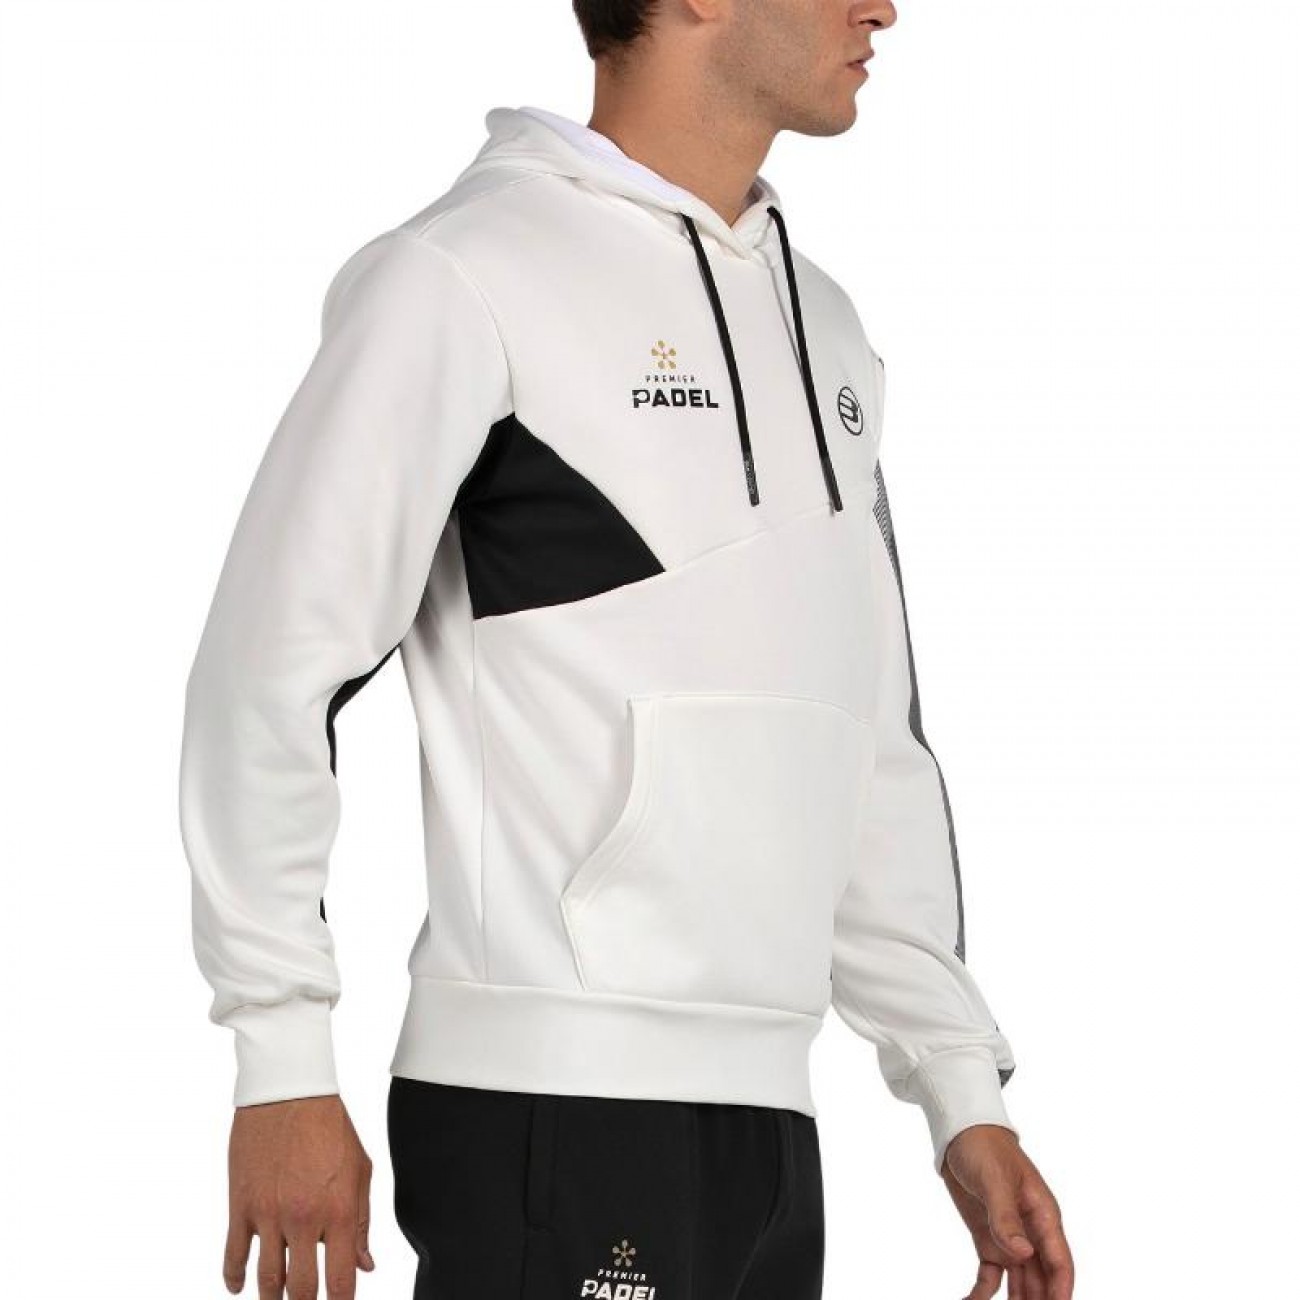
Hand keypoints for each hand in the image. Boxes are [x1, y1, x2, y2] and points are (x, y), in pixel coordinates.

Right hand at [223, 1094, 375, 1298]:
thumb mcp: (359, 1171)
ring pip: (267, 1280)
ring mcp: (269, 1214)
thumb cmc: (330, 1128)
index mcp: (340, 1211)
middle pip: (302, 1290)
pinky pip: (234, 1255)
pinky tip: (239, 1288)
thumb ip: (362, 1222)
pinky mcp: (242, 1205)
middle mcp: (305, 1219)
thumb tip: (365, 1266)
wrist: (290, 1092)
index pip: (341, 1280)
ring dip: (272, 1299)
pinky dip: (235, 1278)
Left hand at [940, 1124, 1073, 1299]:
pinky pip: (990, 1276)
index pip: (1059, 1261)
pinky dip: (983, 1293)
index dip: (1061, 1290)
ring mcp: (1010, 1239)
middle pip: (1043, 1279)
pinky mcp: (988, 1241)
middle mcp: (1031, 1232)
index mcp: (1042, 1215)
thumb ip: (1006, 1217)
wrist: (961, 1133)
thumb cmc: (984, 1147)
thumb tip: (1024, 1254)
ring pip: (1021, 1283)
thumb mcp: (993, 1179)